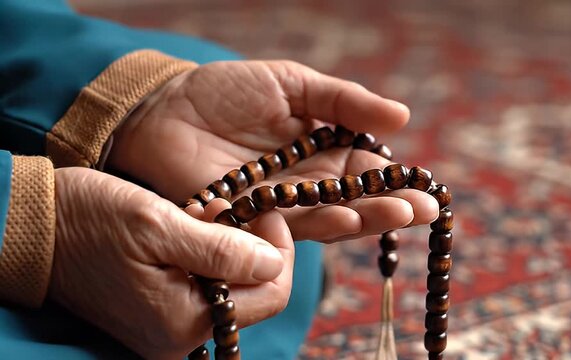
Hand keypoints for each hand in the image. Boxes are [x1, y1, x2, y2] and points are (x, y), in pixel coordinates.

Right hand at [50, 167, 293, 358]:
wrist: (32, 230)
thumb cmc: (88, 219)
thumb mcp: (157, 225)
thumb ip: (220, 250)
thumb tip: (272, 264)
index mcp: (183, 321)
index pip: (271, 294)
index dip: (278, 249)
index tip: (264, 211)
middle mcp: (179, 336)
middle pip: (254, 293)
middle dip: (251, 246)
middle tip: (224, 208)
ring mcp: (168, 328)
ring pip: (231, 287)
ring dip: (228, 246)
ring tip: (201, 213)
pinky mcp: (158, 312)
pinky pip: (205, 286)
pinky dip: (207, 255)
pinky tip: (189, 227)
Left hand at [107, 61, 438, 240]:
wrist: (164, 108)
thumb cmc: (227, 91)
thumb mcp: (291, 84)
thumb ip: (342, 101)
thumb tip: (401, 116)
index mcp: (321, 151)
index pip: (367, 172)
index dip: (397, 181)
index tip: (428, 189)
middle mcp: (306, 184)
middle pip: (354, 202)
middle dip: (389, 207)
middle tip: (422, 210)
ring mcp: (278, 205)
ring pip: (326, 219)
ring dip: (361, 218)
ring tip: (393, 213)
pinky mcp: (248, 221)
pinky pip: (284, 227)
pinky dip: (314, 224)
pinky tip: (342, 218)